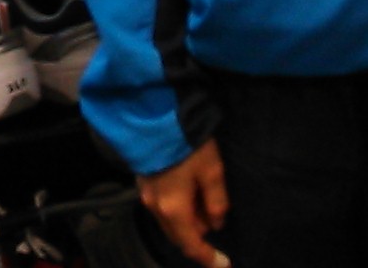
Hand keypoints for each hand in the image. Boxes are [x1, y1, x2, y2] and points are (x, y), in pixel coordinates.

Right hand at [138, 139, 230, 267]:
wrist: (152, 114)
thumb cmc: (186, 144)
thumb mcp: (212, 170)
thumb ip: (216, 201)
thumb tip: (217, 223)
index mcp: (173, 209)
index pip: (191, 245)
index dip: (209, 258)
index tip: (224, 264)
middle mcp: (155, 208)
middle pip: (179, 236)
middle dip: (199, 236)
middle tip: (217, 221)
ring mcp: (146, 195)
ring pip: (169, 222)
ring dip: (188, 222)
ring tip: (205, 203)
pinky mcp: (142, 183)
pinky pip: (162, 208)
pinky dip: (177, 210)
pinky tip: (189, 193)